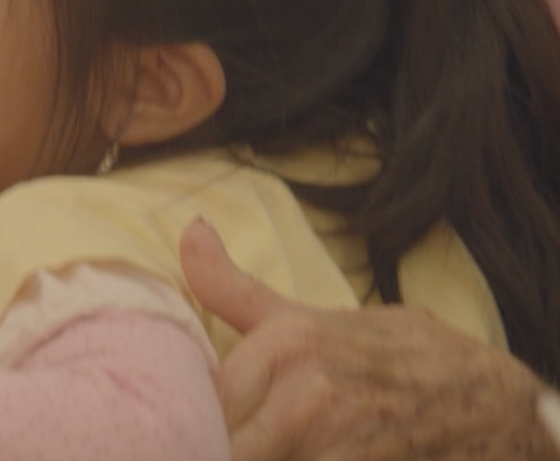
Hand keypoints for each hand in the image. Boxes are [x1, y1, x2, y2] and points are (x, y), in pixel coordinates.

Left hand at [180, 219, 552, 460]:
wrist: (492, 403)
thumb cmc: (396, 357)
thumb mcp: (310, 318)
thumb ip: (235, 290)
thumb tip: (189, 231)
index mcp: (284, 345)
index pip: (196, 398)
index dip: (184, 417)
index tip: (178, 422)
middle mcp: (306, 394)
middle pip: (215, 439)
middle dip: (207, 442)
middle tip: (203, 439)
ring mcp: (335, 444)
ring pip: (247, 455)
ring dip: (248, 452)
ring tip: (256, 443)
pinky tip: (290, 456)